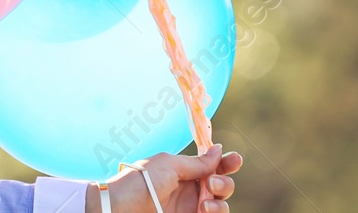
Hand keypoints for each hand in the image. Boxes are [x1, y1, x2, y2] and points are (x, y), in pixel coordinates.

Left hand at [86, 145, 242, 212]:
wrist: (122, 207)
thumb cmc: (141, 181)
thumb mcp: (169, 165)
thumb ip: (197, 163)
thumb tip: (219, 150)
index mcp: (185, 170)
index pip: (212, 165)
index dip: (227, 162)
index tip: (235, 160)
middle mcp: (191, 188)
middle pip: (222, 185)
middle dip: (224, 182)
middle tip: (212, 182)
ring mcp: (191, 206)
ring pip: (220, 205)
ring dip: (220, 202)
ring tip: (206, 202)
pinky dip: (215, 212)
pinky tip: (204, 208)